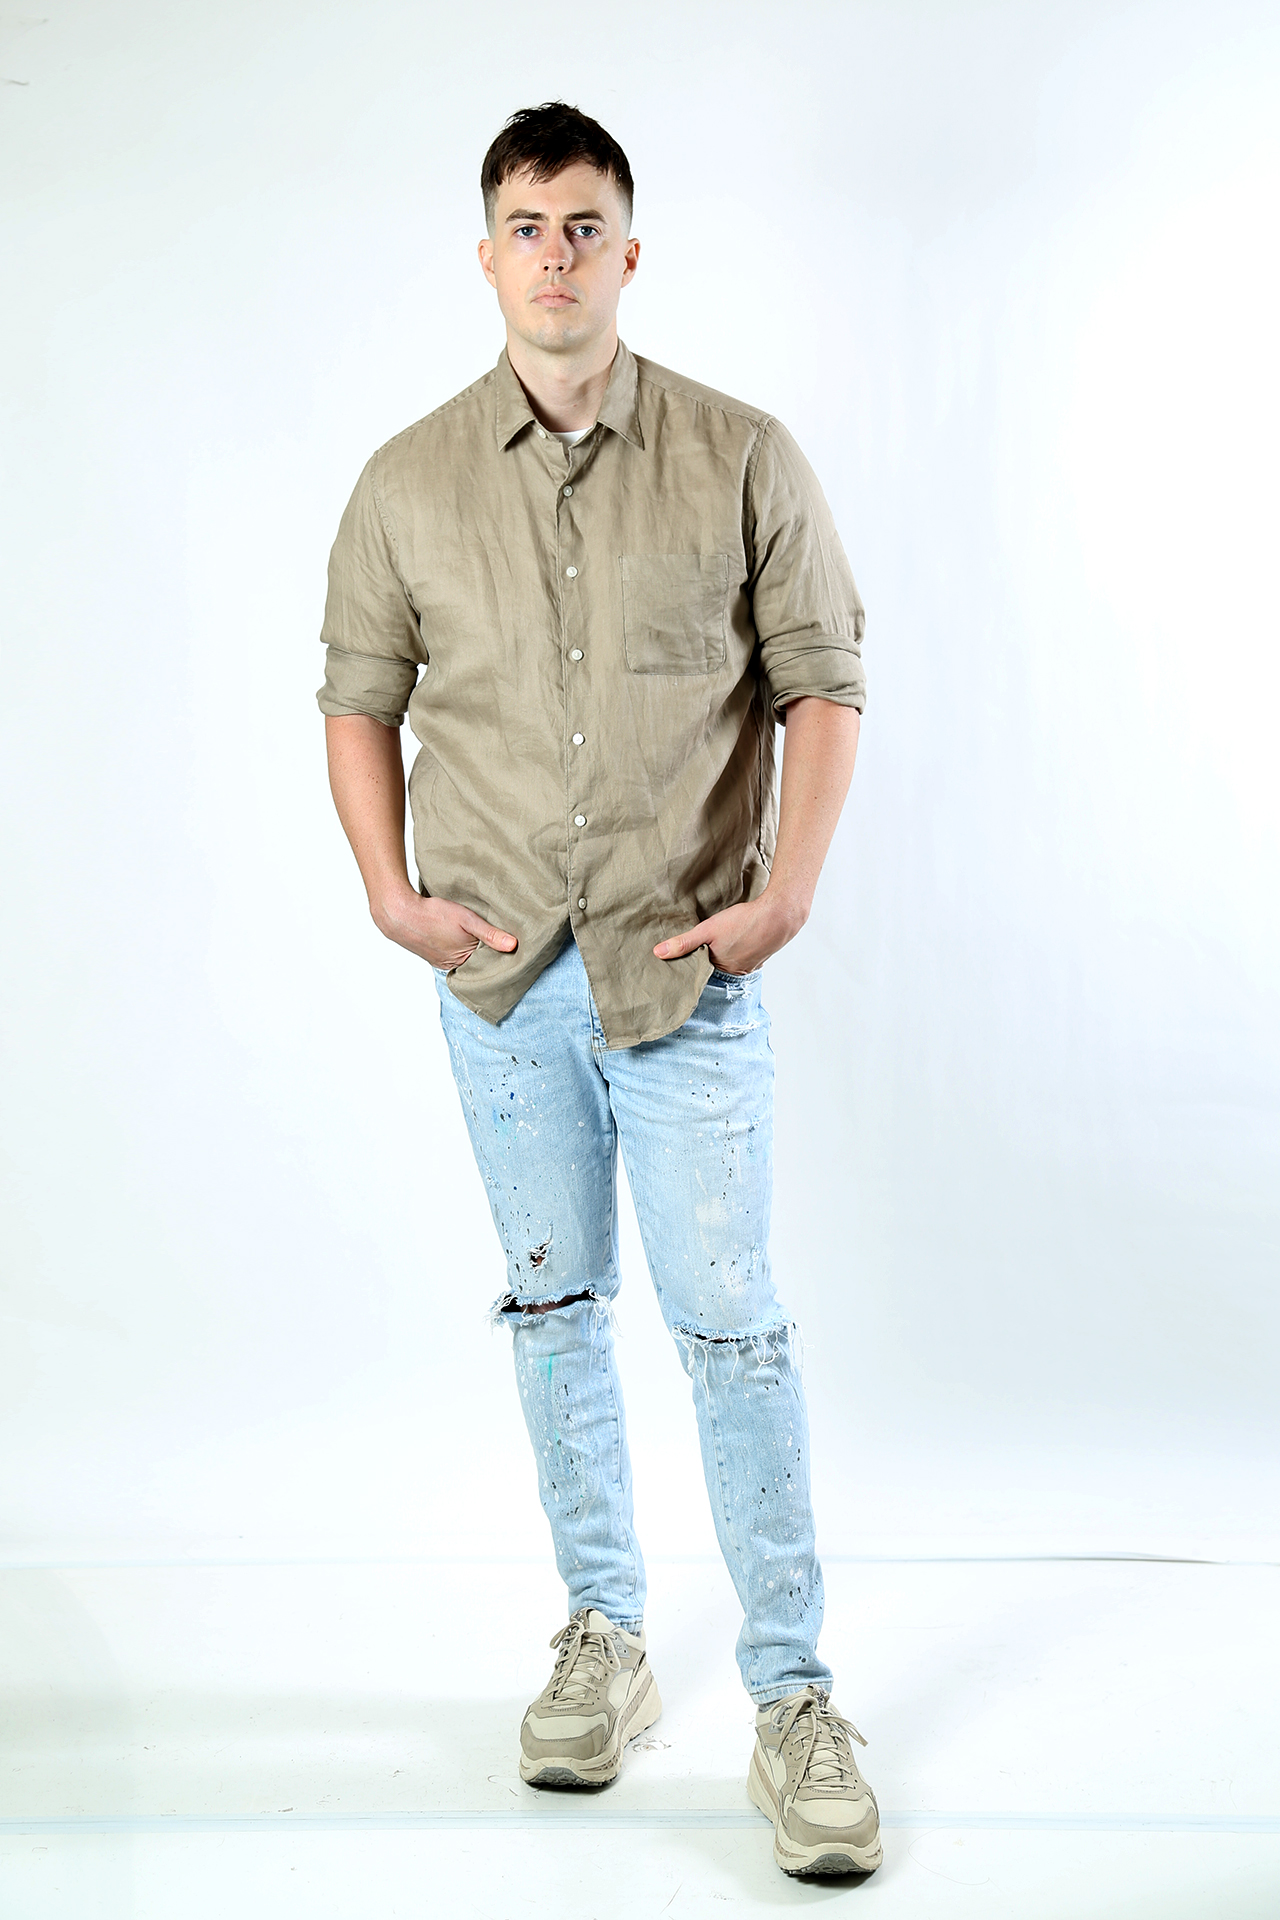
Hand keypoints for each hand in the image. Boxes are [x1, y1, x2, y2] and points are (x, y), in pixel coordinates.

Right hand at [372, 886, 517, 969]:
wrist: (400, 913)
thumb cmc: (433, 914)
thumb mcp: (467, 920)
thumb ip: (490, 933)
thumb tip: (513, 946)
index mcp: (463, 961)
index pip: (488, 963)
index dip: (498, 953)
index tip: (510, 945)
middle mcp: (451, 966)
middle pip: (476, 962)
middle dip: (485, 952)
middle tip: (496, 938)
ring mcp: (440, 962)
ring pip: (462, 957)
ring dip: (469, 948)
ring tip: (475, 935)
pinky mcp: (431, 955)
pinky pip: (450, 954)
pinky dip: (456, 947)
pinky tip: (456, 935)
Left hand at [653, 890, 805, 975]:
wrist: (780, 915)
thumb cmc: (744, 922)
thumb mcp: (708, 930)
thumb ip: (684, 943)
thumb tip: (658, 954)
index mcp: (722, 969)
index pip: (701, 975)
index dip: (691, 968)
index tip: (681, 964)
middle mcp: (736, 972)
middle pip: (716, 970)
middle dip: (706, 963)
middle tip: (696, 953)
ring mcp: (750, 965)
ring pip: (730, 964)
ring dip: (723, 956)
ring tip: (716, 946)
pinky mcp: (761, 956)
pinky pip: (744, 958)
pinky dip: (738, 952)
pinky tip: (736, 941)